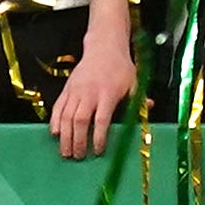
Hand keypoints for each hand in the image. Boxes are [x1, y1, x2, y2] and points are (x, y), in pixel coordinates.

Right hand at [48, 36, 135, 158]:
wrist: (103, 48)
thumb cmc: (120, 67)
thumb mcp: (134, 82)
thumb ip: (138, 99)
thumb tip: (150, 108)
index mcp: (107, 93)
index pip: (101, 119)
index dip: (98, 136)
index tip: (98, 150)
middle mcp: (89, 93)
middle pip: (79, 120)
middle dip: (77, 141)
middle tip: (78, 156)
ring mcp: (75, 91)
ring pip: (65, 116)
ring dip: (64, 136)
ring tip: (65, 152)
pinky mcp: (66, 89)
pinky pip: (57, 107)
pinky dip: (54, 122)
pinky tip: (55, 134)